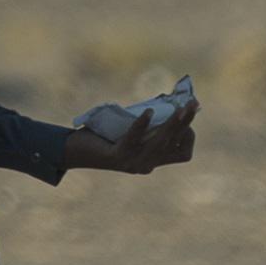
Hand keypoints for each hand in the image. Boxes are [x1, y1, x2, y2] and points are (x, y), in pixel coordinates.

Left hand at [74, 98, 196, 175]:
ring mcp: (132, 162)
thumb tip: (167, 99)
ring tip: (180, 107)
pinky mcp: (117, 156)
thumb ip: (147, 122)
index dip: (187, 135)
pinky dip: (142, 124)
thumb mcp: (130, 129)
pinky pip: (134, 139)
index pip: (183, 153)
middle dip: (185, 122)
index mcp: (152, 160)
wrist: (72, 151)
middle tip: (193, 104)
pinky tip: (149, 111)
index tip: (185, 115)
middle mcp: (146, 164)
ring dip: (172, 123)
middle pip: (174, 145)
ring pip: (159, 143)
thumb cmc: (102, 137)